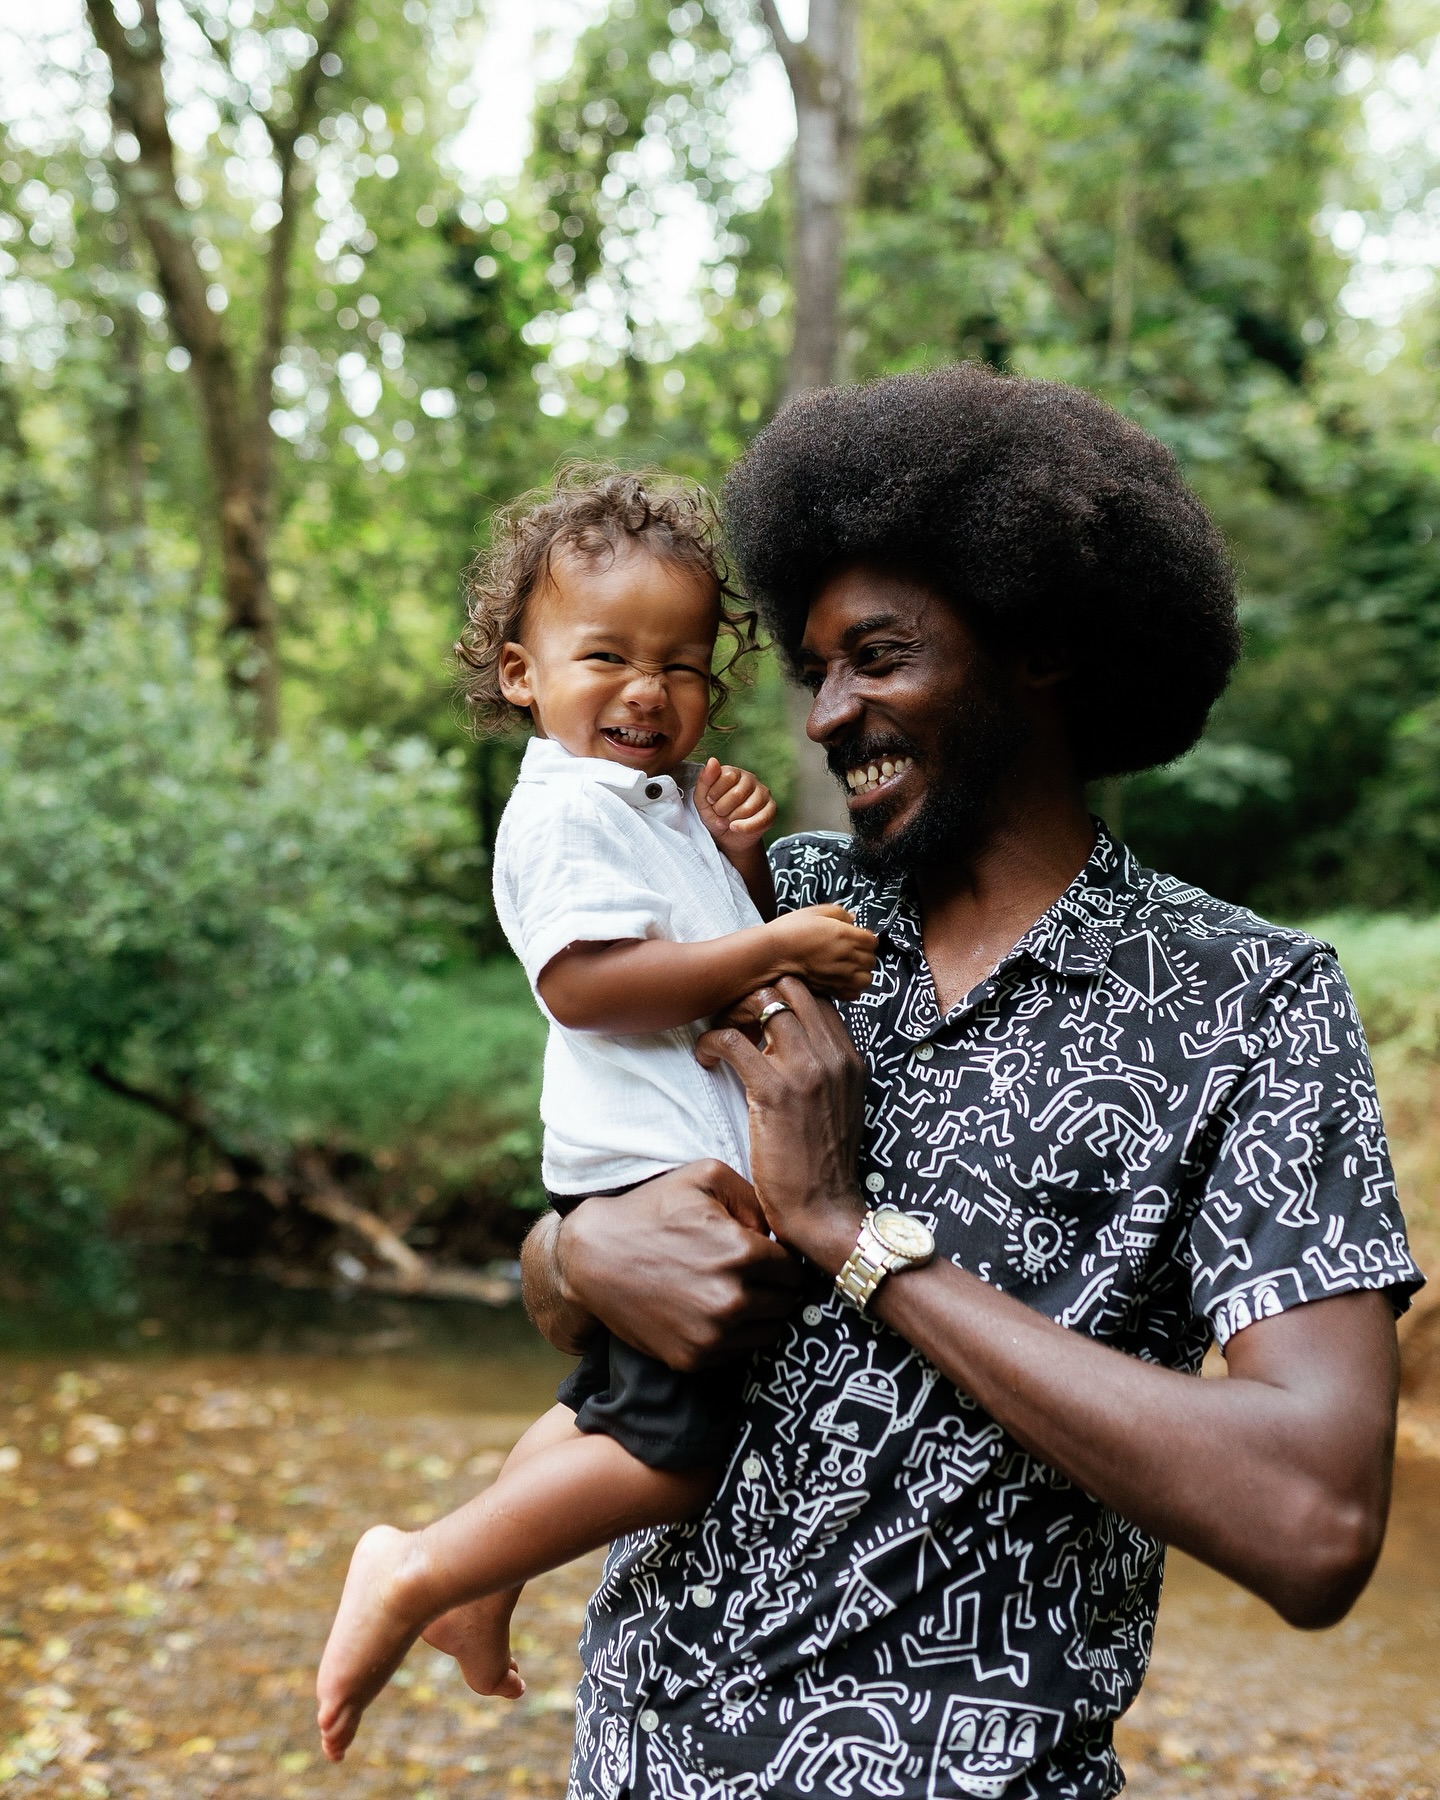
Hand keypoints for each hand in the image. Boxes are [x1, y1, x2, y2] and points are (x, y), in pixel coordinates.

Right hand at [553, 1161, 801, 1369]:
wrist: (592, 1257)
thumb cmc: (650, 1210)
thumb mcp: (705, 1176)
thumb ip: (757, 1197)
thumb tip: (780, 1234)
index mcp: (741, 1253)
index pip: (794, 1270)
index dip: (782, 1261)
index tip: (765, 1256)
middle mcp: (731, 1299)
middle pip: (786, 1304)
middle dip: (774, 1288)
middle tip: (749, 1275)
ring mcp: (711, 1335)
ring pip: (767, 1332)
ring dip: (758, 1314)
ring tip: (730, 1291)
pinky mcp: (692, 1359)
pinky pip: (737, 1353)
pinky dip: (732, 1335)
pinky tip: (709, 1310)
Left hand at [693, 757, 775, 860]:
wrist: (725, 836)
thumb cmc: (713, 814)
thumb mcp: (701, 799)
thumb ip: (705, 780)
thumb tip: (712, 760)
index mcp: (734, 772)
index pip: (728, 776)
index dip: (715, 792)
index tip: (710, 801)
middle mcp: (751, 779)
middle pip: (738, 793)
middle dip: (723, 809)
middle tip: (718, 814)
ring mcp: (763, 794)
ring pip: (748, 808)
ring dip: (732, 820)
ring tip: (726, 822)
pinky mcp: (771, 810)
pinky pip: (761, 819)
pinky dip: (744, 827)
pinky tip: (735, 828)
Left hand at [698, 977, 866, 1271]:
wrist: (825, 1210)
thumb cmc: (823, 1165)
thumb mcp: (839, 1106)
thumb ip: (824, 1071)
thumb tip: (791, 1045)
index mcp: (849, 1057)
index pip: (816, 995)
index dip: (781, 998)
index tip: (757, 1020)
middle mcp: (832, 1055)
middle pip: (789, 986)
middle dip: (755, 995)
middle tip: (735, 1022)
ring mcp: (806, 1070)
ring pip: (762, 1001)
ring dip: (731, 1013)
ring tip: (719, 1039)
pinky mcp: (774, 1090)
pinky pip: (732, 1040)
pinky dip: (711, 1042)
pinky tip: (706, 1060)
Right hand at [764, 904, 876, 998]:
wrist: (772, 954)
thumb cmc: (789, 931)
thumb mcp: (815, 912)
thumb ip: (838, 913)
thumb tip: (852, 919)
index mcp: (845, 935)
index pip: (873, 940)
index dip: (866, 938)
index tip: (858, 937)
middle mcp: (846, 957)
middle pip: (872, 960)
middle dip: (865, 954)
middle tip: (853, 950)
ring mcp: (840, 975)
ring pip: (867, 978)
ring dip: (862, 972)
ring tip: (850, 966)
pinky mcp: (831, 988)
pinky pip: (854, 993)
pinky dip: (853, 988)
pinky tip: (843, 979)